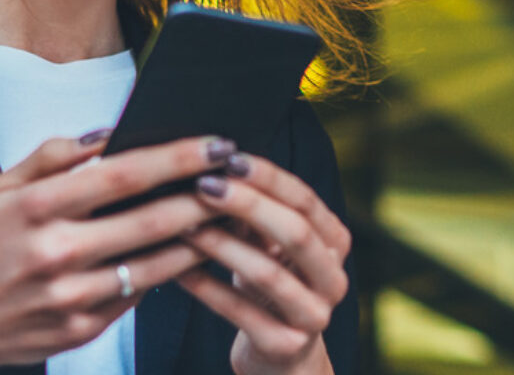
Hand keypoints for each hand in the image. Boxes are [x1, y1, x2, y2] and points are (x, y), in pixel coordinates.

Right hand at [0, 133, 236, 373]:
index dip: (176, 157)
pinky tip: (196, 250)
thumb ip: (56, 154)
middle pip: (152, 220)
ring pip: (157, 263)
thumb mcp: (4, 187)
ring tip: (232, 214)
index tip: (217, 142)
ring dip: (202, 238)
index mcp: (37, 207)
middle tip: (243, 177)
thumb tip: (111, 132)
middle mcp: (56, 252)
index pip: (122, 174)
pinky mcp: (85, 328)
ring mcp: (73, 295)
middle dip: (205, 196)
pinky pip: (141, 293)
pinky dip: (172, 271)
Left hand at [175, 153, 351, 374]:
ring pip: (267, 273)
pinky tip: (177, 271)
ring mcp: (314, 316)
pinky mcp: (285, 346)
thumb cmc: (270, 286)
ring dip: (220, 245)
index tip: (228, 159)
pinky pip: (240, 312)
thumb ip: (253, 213)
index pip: (306, 201)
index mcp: (336, 244)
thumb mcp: (267, 247)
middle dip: (248, 205)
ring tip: (183, 225)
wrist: (281, 355)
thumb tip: (215, 166)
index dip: (269, 178)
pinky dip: (206, 288)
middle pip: (296, 232)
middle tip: (204, 186)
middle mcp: (334, 279)